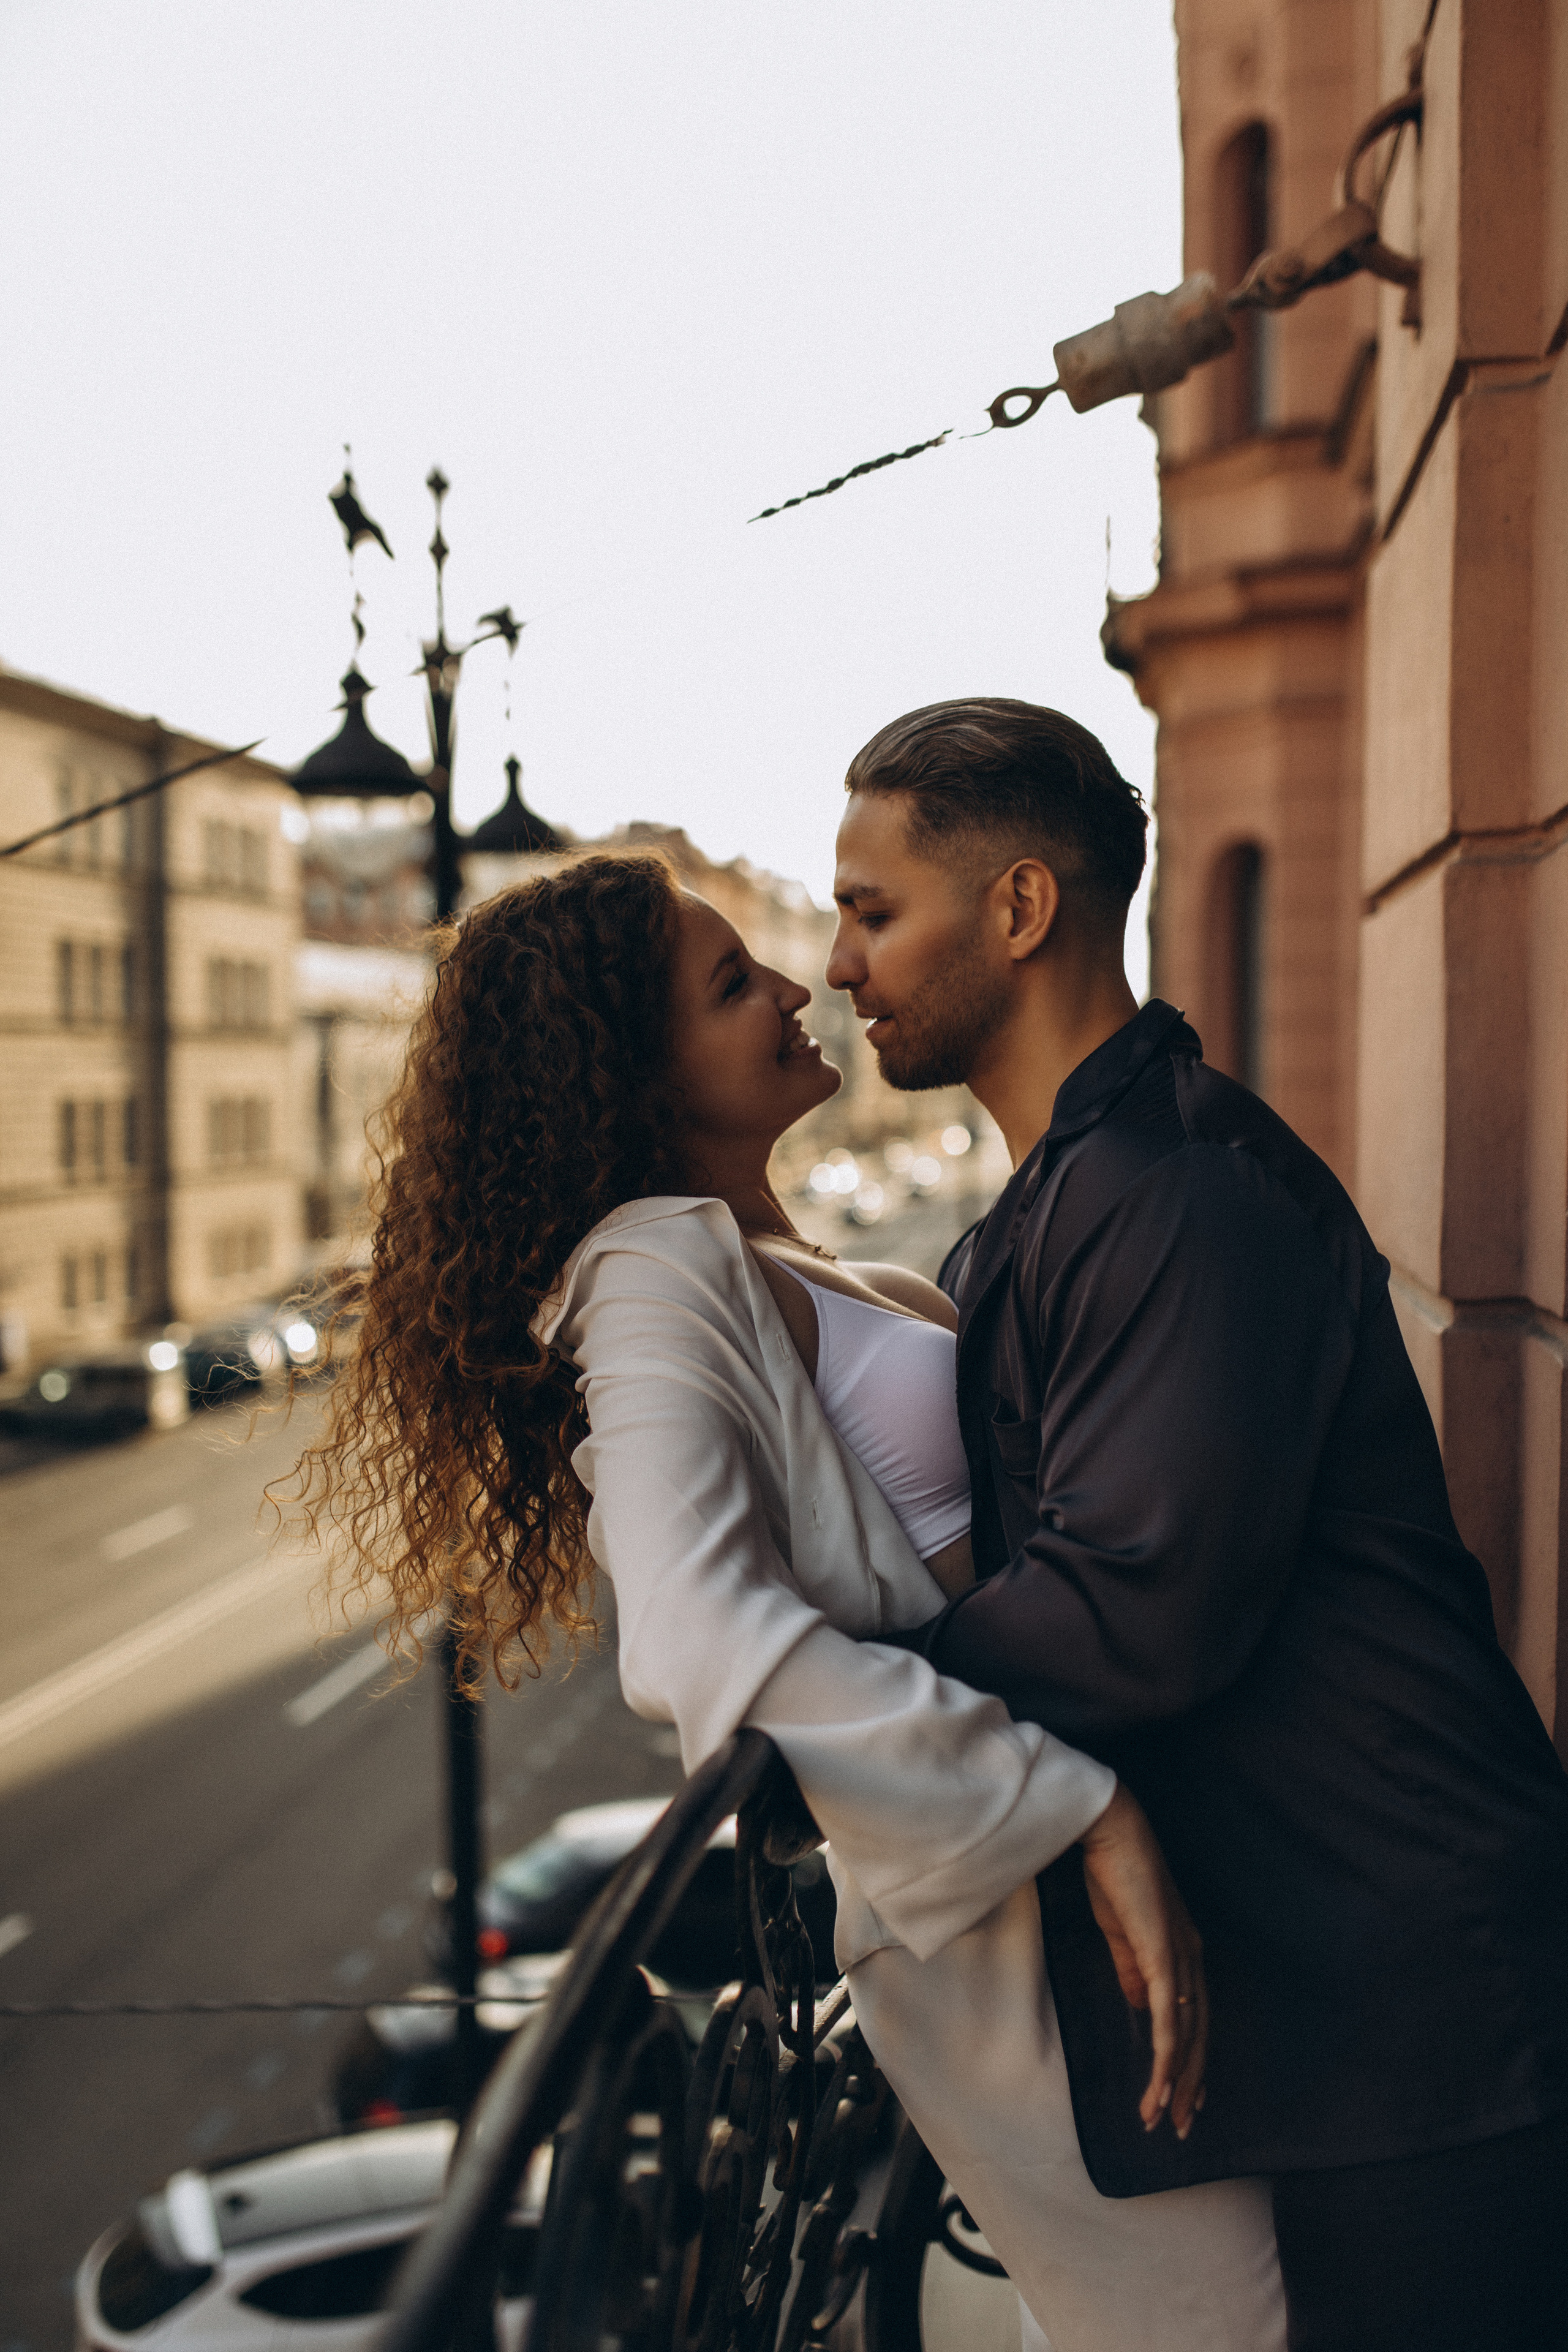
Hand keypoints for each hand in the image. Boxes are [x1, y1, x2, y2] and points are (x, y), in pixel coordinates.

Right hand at [1077, 1784, 1206, 2138]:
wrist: (1110, 1832)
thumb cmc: (1114, 1876)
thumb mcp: (1123, 1933)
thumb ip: (1134, 1971)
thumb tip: (1142, 2011)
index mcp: (1184, 1953)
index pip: (1196, 2020)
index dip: (1192, 2062)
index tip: (1184, 2099)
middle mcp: (1192, 1959)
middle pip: (1199, 2036)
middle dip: (1191, 2085)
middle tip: (1182, 2126)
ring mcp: (1181, 1958)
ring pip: (1187, 2035)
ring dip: (1178, 2081)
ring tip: (1165, 2118)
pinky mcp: (1163, 1954)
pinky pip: (1169, 2017)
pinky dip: (1167, 2055)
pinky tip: (1160, 2084)